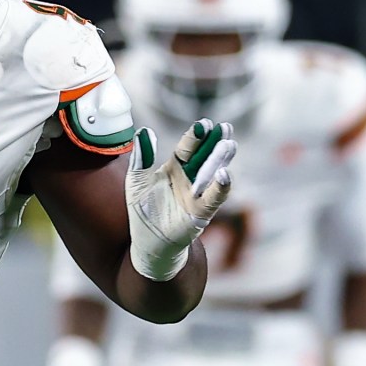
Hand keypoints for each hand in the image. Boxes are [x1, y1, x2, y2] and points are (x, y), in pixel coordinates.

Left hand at [125, 120, 235, 280]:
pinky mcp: (202, 212)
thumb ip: (141, 157)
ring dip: (222, 159)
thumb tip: (143, 131)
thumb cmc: (143, 210)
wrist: (148, 242)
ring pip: (213, 173)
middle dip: (215, 142)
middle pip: (206, 156)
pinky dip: (220, 187)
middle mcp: (190, 178)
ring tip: (229, 144)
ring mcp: (198, 194)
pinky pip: (213, 198)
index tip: (204, 123)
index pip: (188, 147)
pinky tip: (224, 174)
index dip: (196, 136)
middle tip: (225, 128)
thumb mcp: (136, 181)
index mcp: (176, 167)